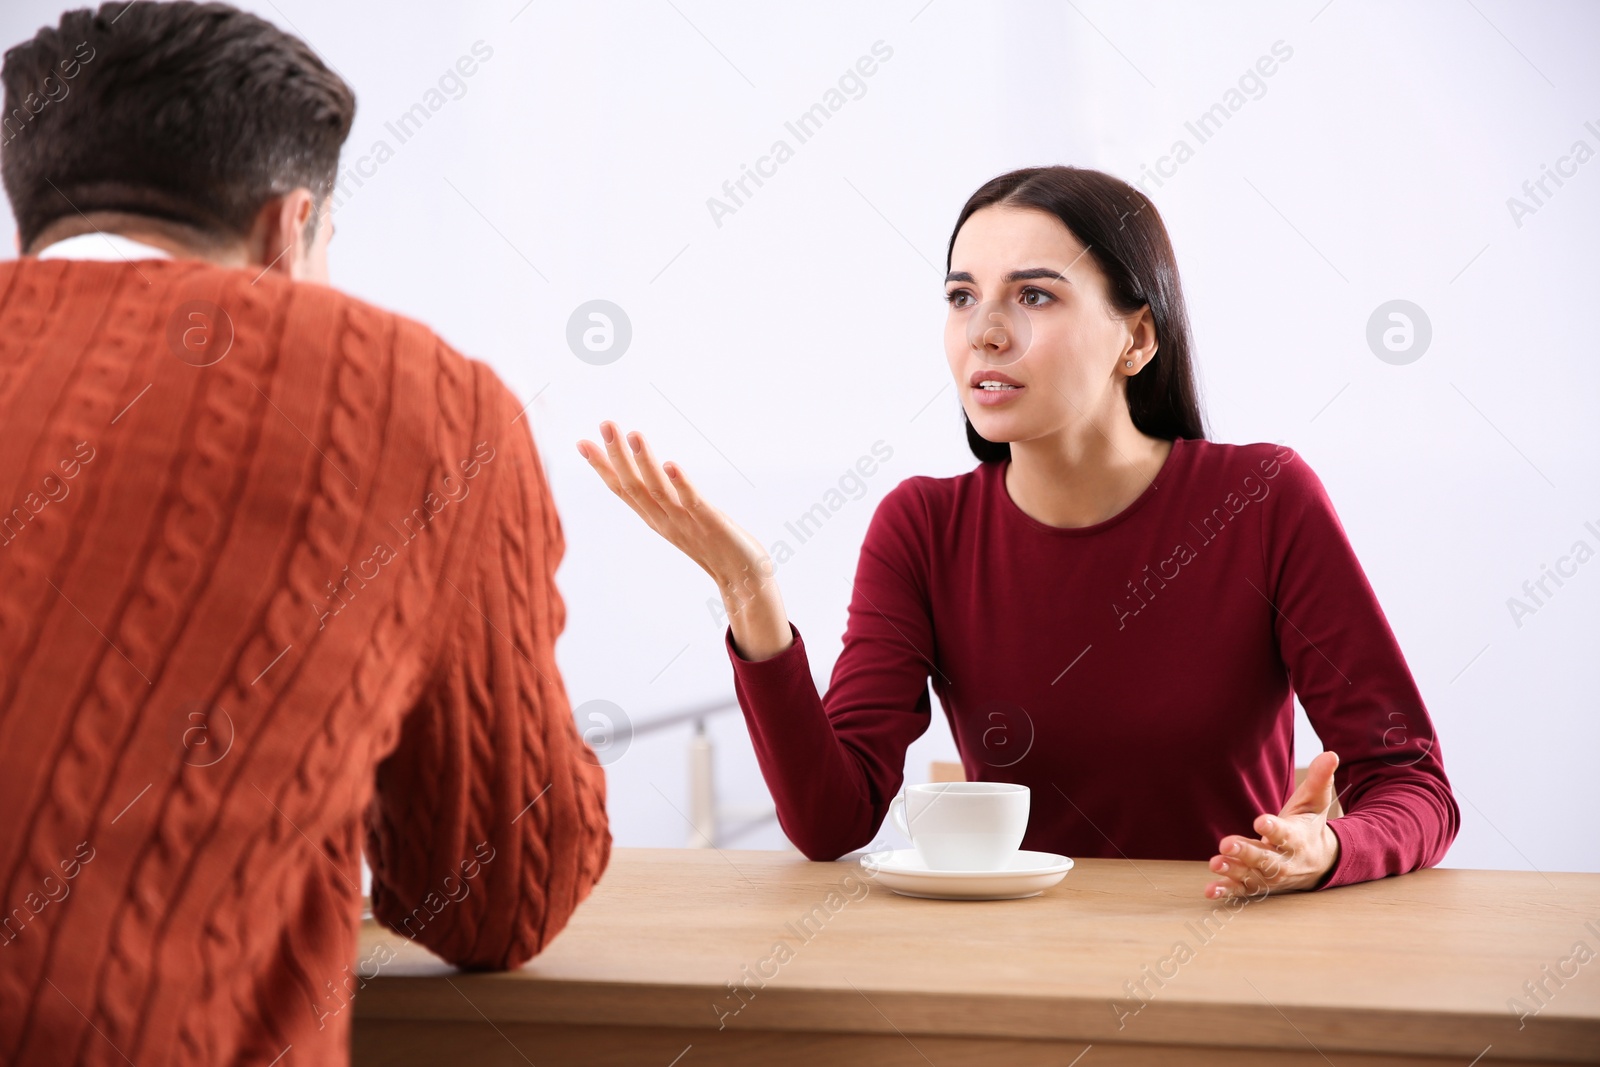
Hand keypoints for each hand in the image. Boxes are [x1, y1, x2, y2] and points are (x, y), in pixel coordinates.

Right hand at [576, 422, 792, 658]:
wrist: (743, 579)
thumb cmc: (714, 546)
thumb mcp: (681, 520)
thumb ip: (665, 500)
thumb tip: (657, 472)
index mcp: (655, 518)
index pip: (622, 490)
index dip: (602, 467)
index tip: (582, 442)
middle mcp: (664, 519)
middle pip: (634, 486)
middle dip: (617, 455)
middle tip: (606, 424)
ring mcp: (686, 522)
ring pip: (658, 491)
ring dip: (645, 463)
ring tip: (634, 435)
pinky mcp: (710, 523)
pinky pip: (692, 501)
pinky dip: (680, 483)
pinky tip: (671, 464)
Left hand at [1204, 750, 1341, 899]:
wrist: (1321, 862)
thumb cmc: (1310, 826)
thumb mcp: (1316, 802)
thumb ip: (1319, 779)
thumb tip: (1330, 754)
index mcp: (1298, 838)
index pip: (1286, 834)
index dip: (1274, 829)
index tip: (1260, 821)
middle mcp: (1286, 861)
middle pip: (1267, 860)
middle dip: (1247, 853)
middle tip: (1227, 843)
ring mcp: (1273, 876)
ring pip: (1254, 876)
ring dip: (1233, 871)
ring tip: (1215, 863)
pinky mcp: (1261, 885)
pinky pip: (1244, 891)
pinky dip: (1228, 891)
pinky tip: (1211, 890)